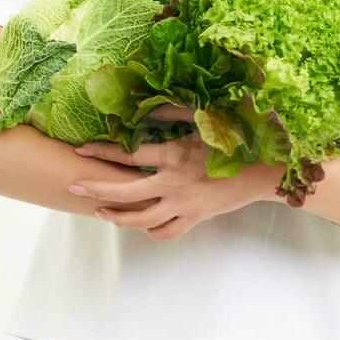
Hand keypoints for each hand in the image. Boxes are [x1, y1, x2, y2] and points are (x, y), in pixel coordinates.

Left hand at [69, 105, 270, 240]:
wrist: (264, 171)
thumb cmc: (235, 139)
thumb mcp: (204, 119)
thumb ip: (173, 112)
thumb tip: (147, 106)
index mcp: (174, 156)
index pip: (130, 155)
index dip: (103, 152)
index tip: (80, 151)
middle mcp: (174, 184)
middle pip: (126, 192)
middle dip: (97, 189)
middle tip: (74, 188)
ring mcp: (184, 204)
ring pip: (142, 220)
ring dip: (118, 217)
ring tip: (101, 213)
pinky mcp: (195, 218)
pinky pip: (167, 232)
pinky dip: (151, 231)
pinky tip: (140, 226)